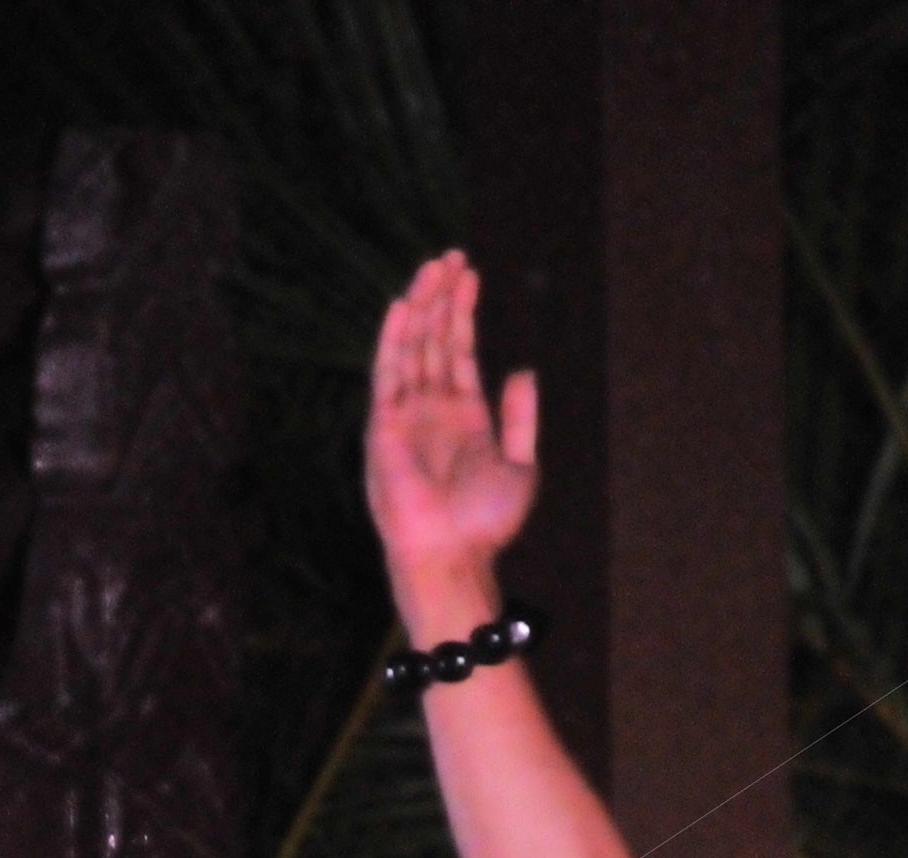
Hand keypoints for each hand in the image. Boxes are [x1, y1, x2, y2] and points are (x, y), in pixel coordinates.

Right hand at [364, 250, 539, 601]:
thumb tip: (522, 369)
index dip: (463, 312)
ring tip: (432, 266)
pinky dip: (393, 340)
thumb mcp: (520, 465)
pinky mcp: (384, 426)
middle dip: (442, 297)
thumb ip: (520, 417)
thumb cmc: (484, 523)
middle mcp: (431, 409)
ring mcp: (406, 415)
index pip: (459, 351)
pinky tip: (402, 306)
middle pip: (434, 340)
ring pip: (412, 348)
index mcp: (463, 416)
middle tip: (450, 254)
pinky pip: (387, 374)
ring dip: (421, 307)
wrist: (452, 553)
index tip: (469, 274)